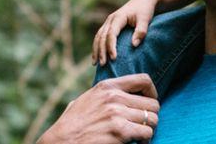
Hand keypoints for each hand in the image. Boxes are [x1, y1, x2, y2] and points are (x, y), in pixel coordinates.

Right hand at [37, 73, 160, 143]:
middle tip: (142, 124)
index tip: (149, 102)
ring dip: (148, 129)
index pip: (144, 80)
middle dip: (150, 115)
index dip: (152, 92)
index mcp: (107, 86)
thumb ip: (107, 93)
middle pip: (153, 103)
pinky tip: (137, 142)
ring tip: (139, 135)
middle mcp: (114, 97)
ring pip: (153, 119)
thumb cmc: (73, 123)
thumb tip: (125, 93)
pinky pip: (147, 133)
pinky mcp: (120, 131)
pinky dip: (145, 140)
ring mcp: (117, 114)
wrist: (62, 140)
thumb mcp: (88, 98)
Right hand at [93, 0, 159, 64]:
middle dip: (101, 51)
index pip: (111, 34)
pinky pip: (100, 36)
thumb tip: (134, 45)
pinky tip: (97, 56)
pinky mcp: (110, 25)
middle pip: (102, 36)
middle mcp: (111, 19)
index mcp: (119, 17)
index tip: (114, 58)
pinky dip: (97, 46)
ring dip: (96, 50)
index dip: (111, 46)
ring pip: (98, 36)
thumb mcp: (145, 19)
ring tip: (95, 64)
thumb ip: (141, 31)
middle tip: (102, 64)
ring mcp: (109, 22)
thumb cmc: (146, 10)